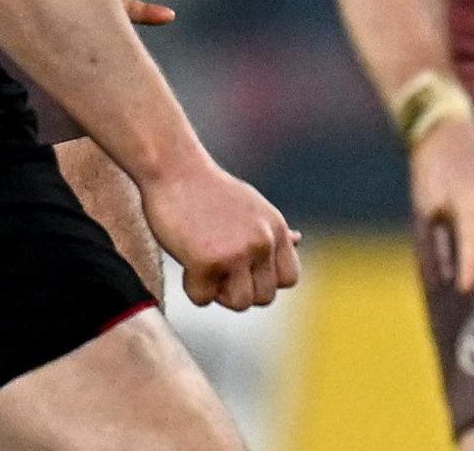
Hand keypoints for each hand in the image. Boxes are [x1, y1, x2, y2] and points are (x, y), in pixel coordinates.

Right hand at [137, 153, 300, 311]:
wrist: (175, 170)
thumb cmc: (209, 190)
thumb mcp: (253, 207)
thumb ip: (272, 231)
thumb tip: (298, 241)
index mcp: (277, 229)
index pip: (289, 278)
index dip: (265, 281)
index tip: (244, 271)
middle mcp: (264, 242)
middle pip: (265, 297)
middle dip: (240, 290)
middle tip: (218, 271)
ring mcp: (238, 253)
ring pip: (240, 304)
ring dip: (219, 294)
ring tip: (205, 269)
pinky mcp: (208, 261)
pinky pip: (203, 299)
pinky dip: (192, 288)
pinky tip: (187, 264)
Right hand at [411, 112, 473, 294]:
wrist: (437, 132)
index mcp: (465, 198)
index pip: (468, 238)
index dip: (468, 264)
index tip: (466, 287)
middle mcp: (440, 209)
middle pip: (455, 248)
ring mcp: (425, 213)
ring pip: (438, 248)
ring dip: (453, 260)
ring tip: (465, 267)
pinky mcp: (417, 214)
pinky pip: (428, 241)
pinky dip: (438, 253)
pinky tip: (446, 262)